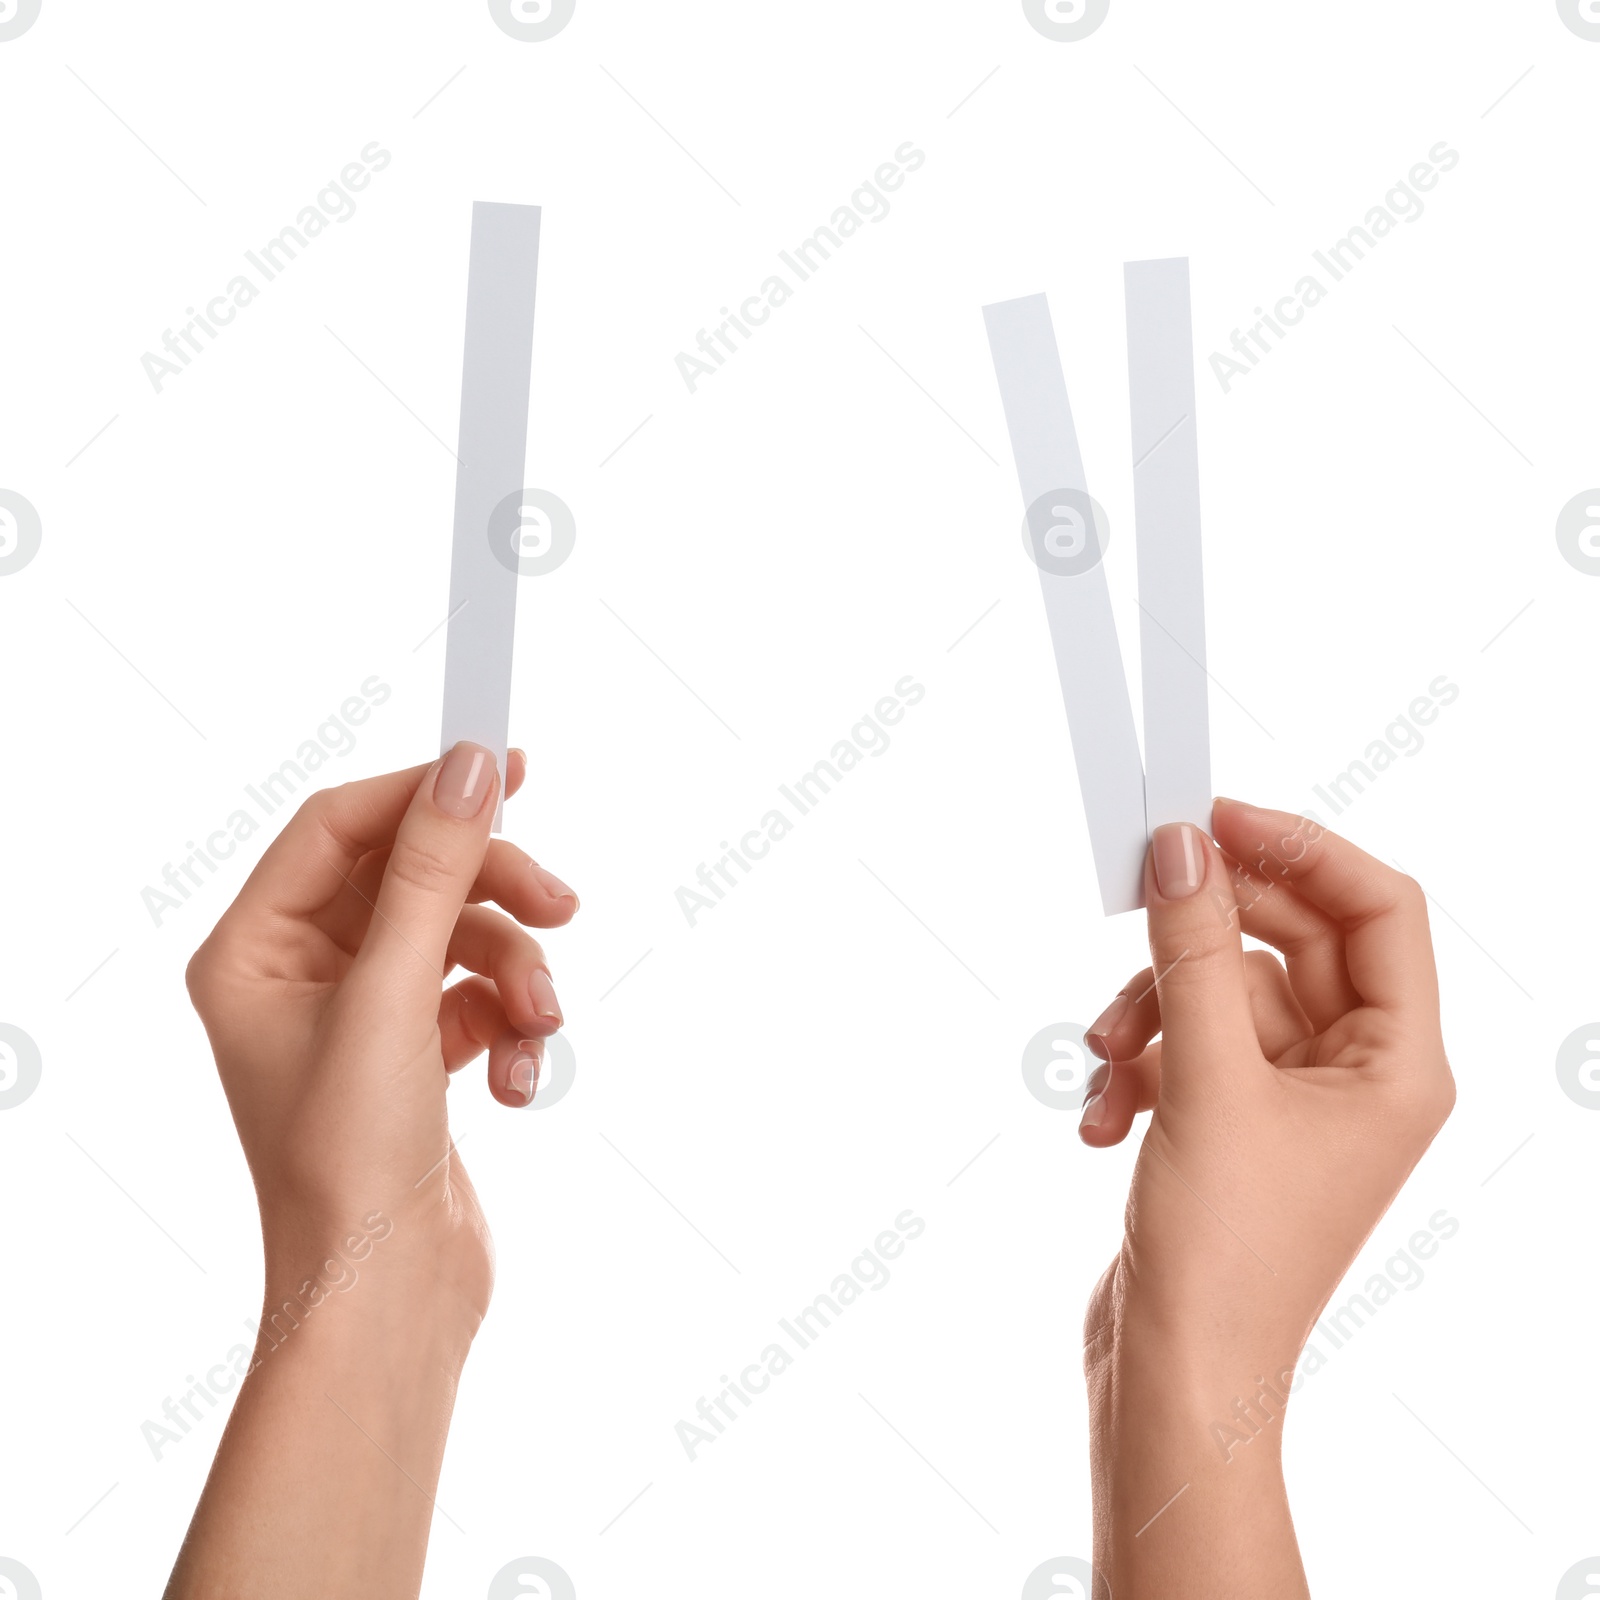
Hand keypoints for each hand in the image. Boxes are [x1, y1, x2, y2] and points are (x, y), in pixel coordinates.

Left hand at [184, 744, 578, 1330]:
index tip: (509, 765)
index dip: (423, 791)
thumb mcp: (392, 996)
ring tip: (540, 1025)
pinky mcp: (418, 1057)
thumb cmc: (348, 1160)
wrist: (386, 1302)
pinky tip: (521, 1082)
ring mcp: (364, 1018)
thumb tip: (472, 766)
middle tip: (561, 904)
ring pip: (463, 938)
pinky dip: (515, 1028)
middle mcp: (302, 975)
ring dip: (518, 975)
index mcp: (255, 952)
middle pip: (416, 877)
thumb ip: (434, 872)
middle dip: (493, 894)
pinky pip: (482, 998)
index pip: (341, 825)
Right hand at [1078, 799, 1453, 1595]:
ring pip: (1222, 991)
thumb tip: (1182, 846)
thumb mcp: (1206, 1080)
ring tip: (1105, 1057)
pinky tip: (1104, 1116)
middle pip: (1289, 940)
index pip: (1378, 907)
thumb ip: (1195, 951)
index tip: (1213, 818)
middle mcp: (1355, 1073)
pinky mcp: (1230, 1123)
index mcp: (1398, 1063)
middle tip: (1134, 891)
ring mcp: (1290, 1100)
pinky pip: (1185, 1045)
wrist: (1176, 1379)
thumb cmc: (1225, 1256)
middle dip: (1201, 931)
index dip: (1301, 848)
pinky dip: (1137, 1063)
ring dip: (1150, 1007)